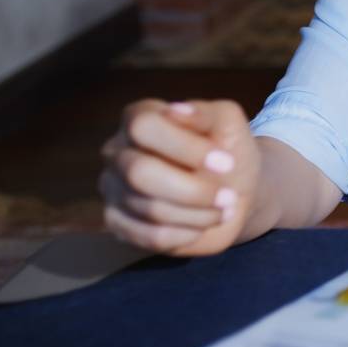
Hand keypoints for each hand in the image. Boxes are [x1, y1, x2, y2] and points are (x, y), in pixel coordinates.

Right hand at [98, 99, 258, 256]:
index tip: (226, 163)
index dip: (186, 147)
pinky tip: (203, 224)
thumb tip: (176, 110)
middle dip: (192, 190)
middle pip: (139, 172)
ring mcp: (113, 188)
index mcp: (139, 117)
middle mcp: (117, 151)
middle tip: (227, 197)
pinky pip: (149, 236)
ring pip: (149, 208)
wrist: (234, 192)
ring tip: (223, 208)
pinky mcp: (118, 223)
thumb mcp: (228, 124)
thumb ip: (205, 113)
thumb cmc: (229, 151)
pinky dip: (186, 233)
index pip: (143, 127)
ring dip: (198, 213)